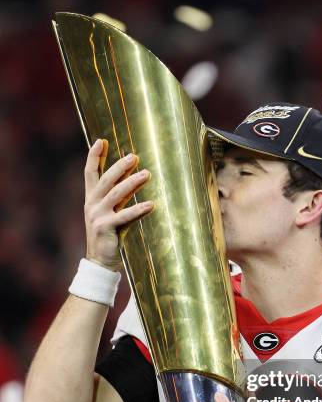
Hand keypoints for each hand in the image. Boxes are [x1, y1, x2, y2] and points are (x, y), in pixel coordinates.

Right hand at [84, 139, 152, 269]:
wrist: (100, 260)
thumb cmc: (109, 235)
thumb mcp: (111, 211)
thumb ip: (118, 195)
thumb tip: (132, 176)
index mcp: (91, 198)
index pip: (90, 173)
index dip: (95, 156)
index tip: (101, 141)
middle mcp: (92, 204)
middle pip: (105, 180)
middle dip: (119, 167)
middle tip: (134, 157)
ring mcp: (97, 216)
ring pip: (116, 195)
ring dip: (132, 183)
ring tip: (147, 174)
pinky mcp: (106, 228)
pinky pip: (125, 216)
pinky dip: (138, 210)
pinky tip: (151, 205)